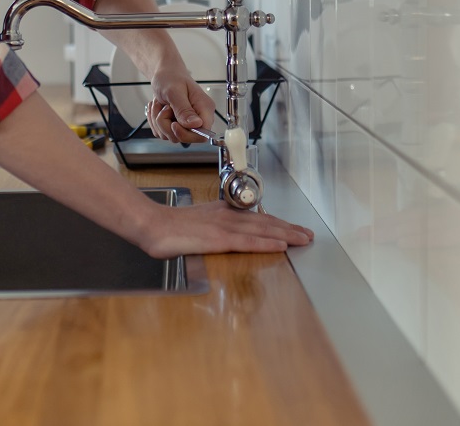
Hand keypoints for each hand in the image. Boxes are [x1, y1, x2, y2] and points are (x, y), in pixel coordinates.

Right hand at [139, 200, 313, 257]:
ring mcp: (224, 227)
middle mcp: (228, 217)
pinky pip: (248, 241)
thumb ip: (213, 229)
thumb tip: (223, 237)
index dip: (278, 223)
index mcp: (223, 213)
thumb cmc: (169, 227)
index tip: (294, 229)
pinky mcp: (218, 239)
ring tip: (303, 239)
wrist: (152, 224)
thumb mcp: (197, 224)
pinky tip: (281, 245)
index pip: (257, 218)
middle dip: (289, 228)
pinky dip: (267, 242)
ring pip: (262, 230)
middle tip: (308, 234)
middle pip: (266, 222)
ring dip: (286, 234)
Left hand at [145, 68, 216, 142]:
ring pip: (171, 136)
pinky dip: (155, 122)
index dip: (186, 134)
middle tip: (164, 108)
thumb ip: (184, 109)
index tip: (173, 124)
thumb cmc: (171, 77)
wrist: (163, 74)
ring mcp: (187, 123)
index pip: (203, 134)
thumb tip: (196, 125)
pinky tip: (158, 108)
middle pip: (185, 138)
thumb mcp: (174, 92)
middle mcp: (198, 118)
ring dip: (159, 122)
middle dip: (167, 126)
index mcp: (205, 108)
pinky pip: (163, 133)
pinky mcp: (176, 125)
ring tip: (160, 105)